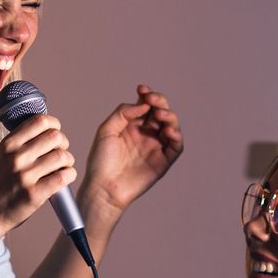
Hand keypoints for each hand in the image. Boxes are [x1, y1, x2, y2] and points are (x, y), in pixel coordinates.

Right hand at [0, 114, 76, 239]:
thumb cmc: (0, 184)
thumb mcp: (4, 156)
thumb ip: (23, 142)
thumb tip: (52, 131)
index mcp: (9, 144)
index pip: (40, 121)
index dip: (54, 125)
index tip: (55, 133)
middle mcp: (16, 157)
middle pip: (55, 137)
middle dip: (63, 144)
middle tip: (60, 154)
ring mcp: (25, 176)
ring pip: (62, 156)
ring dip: (68, 161)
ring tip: (62, 168)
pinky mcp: (34, 194)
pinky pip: (63, 176)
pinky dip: (69, 175)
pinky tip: (64, 178)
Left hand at [79, 85, 183, 216]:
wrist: (104, 187)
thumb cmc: (101, 161)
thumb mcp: (106, 130)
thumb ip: (123, 113)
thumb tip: (143, 103)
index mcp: (132, 125)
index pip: (145, 105)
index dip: (147, 95)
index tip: (142, 90)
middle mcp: (146, 134)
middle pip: (160, 112)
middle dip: (160, 102)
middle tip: (152, 100)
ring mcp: (155, 147)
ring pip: (171, 126)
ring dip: (169, 116)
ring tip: (160, 114)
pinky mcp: (163, 161)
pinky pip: (176, 146)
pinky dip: (176, 136)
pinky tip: (169, 130)